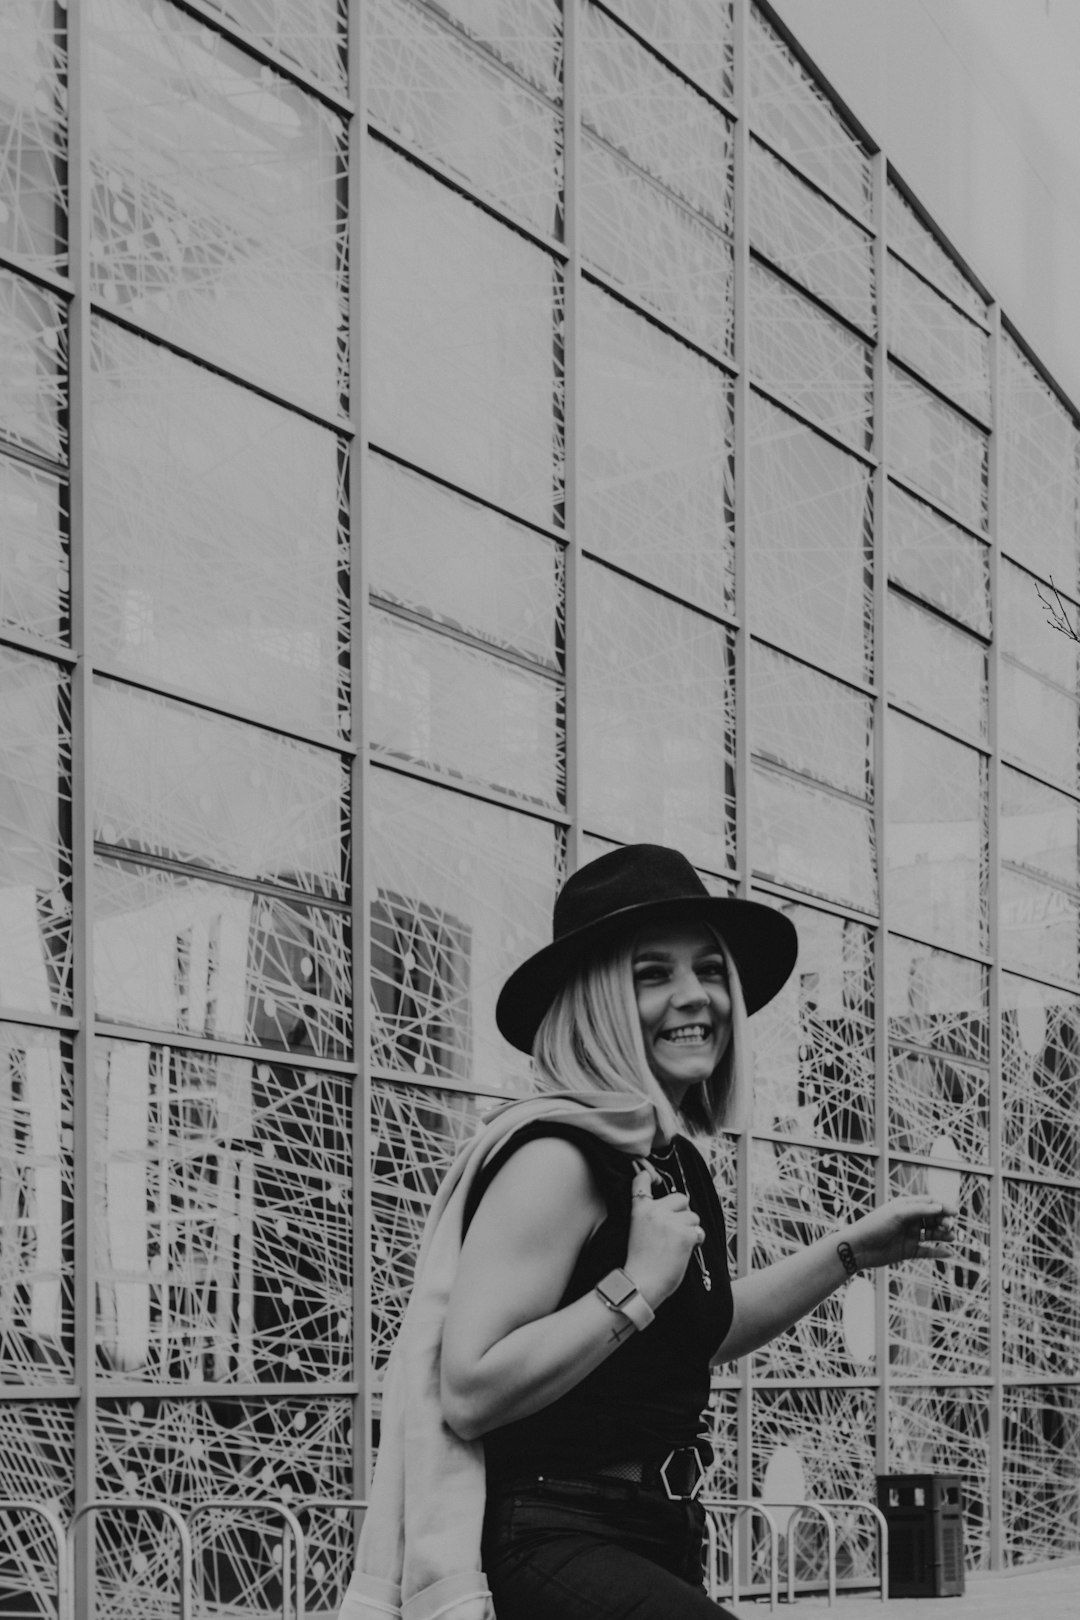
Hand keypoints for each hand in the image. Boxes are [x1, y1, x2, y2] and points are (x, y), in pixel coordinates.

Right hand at [624, 1163, 704, 1305]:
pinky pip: (699, 1231)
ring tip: (677, 1245)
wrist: (642, 1283)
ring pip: (692, 1216)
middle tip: (675, 1229)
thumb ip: (652, 1214)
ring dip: (690, 1228)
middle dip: (682, 1211)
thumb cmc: (641, 1261)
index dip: (647, 1175)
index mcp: (640, 1208)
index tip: (651, 1176)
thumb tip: (678, 1205)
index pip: (641, 1180)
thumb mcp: (638, 1229)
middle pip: (680, 1197)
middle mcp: (655, 1210)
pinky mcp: (685, 1235)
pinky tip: (686, 1250)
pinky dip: (696, 1240)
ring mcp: (671, 1222)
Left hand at [845, 1196, 956, 1270]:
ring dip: (943, 1235)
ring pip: (932, 1234)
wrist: (859, 1247)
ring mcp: (910, 1236)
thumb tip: (939, 1207)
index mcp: (905, 1206)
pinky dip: (937, 1252)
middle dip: (943, 1221)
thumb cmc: (875, 1225)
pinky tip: (948, 1252)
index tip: (955, 1212)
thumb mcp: (897, 1214)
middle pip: (933, 1218)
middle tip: (948, 1227)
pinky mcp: (909, 1250)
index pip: (929, 1203)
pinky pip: (927, 1251)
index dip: (943, 1206)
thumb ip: (919, 1211)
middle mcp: (909, 1220)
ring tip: (951, 1237)